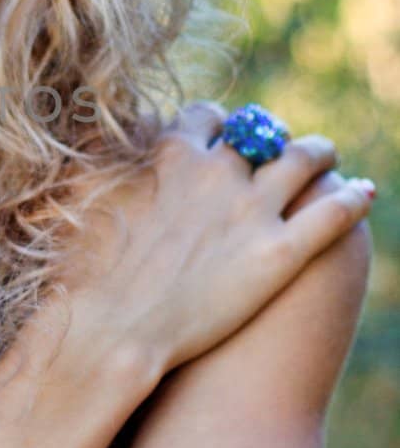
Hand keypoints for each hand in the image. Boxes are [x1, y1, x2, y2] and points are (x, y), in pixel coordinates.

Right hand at [18, 101, 373, 387]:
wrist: (111, 331)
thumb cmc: (86, 272)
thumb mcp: (82, 195)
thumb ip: (99, 157)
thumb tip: (107, 134)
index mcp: (171, 156)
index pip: (207, 117)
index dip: (218, 124)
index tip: (221, 136)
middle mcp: (218, 173)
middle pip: (260, 133)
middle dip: (270, 136)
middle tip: (276, 147)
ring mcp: (252, 212)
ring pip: (305, 161)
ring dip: (320, 153)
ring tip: (329, 158)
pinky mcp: (280, 254)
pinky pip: (332, 214)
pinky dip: (353, 199)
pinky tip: (365, 194)